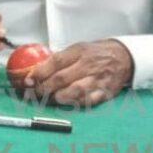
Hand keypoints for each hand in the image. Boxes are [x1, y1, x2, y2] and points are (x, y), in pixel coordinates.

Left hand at [12, 39, 132, 106]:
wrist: (124, 57)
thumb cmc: (96, 53)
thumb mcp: (78, 49)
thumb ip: (59, 59)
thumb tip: (35, 70)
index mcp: (79, 51)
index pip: (55, 62)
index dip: (39, 72)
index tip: (28, 80)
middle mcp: (88, 65)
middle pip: (61, 79)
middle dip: (44, 88)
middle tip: (34, 93)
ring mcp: (97, 79)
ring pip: (73, 92)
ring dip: (57, 97)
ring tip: (49, 98)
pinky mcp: (105, 92)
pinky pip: (87, 101)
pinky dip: (74, 104)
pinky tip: (66, 103)